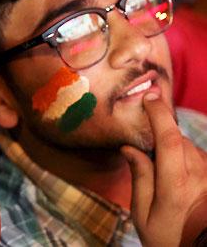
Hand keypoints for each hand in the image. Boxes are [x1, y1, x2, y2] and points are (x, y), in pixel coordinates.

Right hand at [121, 93, 206, 246]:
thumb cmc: (168, 240)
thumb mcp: (143, 214)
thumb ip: (140, 177)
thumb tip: (130, 148)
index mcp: (176, 183)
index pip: (169, 138)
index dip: (159, 113)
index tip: (149, 97)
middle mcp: (200, 176)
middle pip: (180, 142)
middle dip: (163, 141)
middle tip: (149, 157)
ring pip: (192, 151)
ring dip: (176, 154)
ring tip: (167, 181)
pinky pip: (201, 163)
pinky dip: (188, 165)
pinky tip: (182, 186)